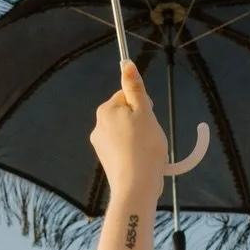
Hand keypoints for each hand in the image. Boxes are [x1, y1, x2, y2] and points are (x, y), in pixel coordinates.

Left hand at [91, 61, 168, 203]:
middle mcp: (98, 125)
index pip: (127, 96)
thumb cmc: (144, 146)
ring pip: (126, 132)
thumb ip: (135, 88)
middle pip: (126, 114)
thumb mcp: (145, 112)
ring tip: (149, 151)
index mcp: (106, 110)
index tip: (150, 119)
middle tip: (151, 136)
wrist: (136, 186)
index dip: (143, 105)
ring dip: (139, 137)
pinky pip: (123, 148)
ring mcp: (100, 144)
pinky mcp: (106, 160)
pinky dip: (134, 151)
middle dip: (141, 122)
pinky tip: (142, 161)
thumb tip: (126, 64)